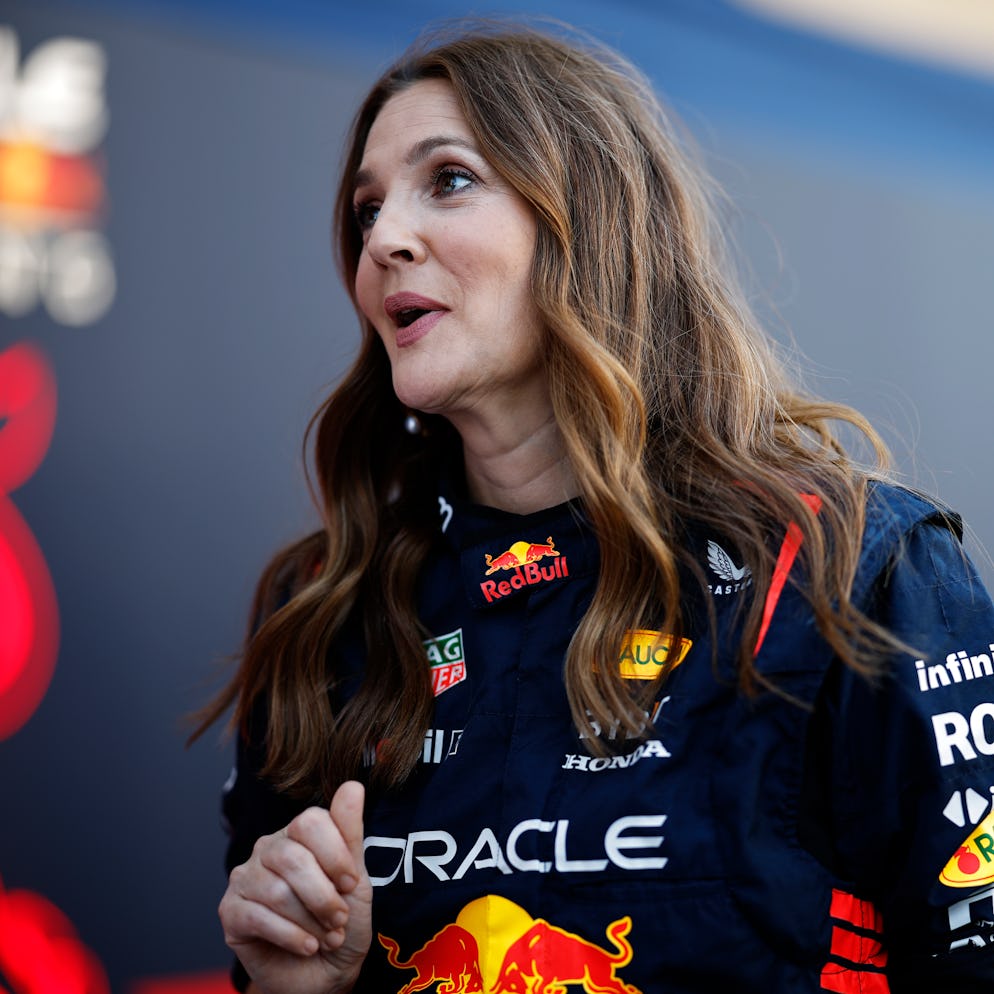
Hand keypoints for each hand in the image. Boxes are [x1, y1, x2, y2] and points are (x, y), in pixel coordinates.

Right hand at [219, 781, 371, 993]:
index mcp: (299, 833)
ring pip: (277, 891)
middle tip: (340, 919)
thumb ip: (350, 832)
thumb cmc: (341, 921)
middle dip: (324, 896)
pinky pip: (257, 917)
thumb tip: (353, 785)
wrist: (325, 973)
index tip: (352, 885)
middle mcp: (268, 848)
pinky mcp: (230, 911)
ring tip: (326, 938)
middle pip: (293, 858)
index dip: (336, 855)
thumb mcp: (356, 879)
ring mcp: (245, 877)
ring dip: (310, 921)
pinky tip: (306, 946)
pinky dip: (290, 936)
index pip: (311, 821)